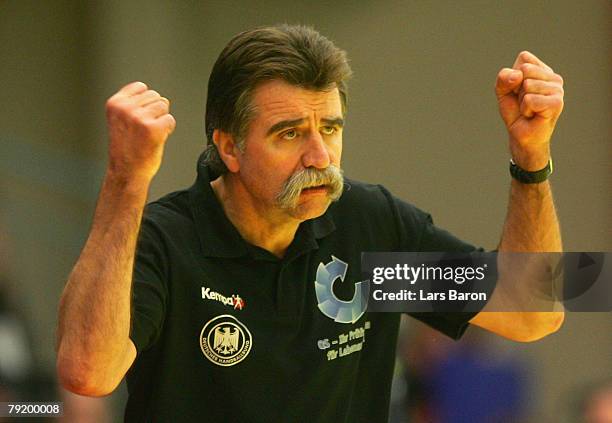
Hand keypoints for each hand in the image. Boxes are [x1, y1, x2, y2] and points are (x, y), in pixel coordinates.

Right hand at [105, 82, 175, 181]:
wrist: (126, 172)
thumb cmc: (126, 148)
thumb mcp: (120, 120)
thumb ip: (132, 104)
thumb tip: (158, 96)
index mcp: (115, 104)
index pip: (141, 87)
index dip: (146, 102)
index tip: (139, 118)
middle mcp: (126, 108)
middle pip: (155, 96)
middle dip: (155, 111)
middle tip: (144, 129)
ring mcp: (140, 117)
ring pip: (164, 105)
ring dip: (161, 119)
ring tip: (149, 134)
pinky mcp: (154, 128)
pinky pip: (170, 119)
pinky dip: (168, 129)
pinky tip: (157, 139)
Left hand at [495, 51, 563, 169]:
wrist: (521, 135)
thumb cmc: (515, 112)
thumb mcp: (503, 91)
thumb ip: (504, 78)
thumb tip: (518, 75)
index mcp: (543, 70)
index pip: (524, 58)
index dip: (514, 76)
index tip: (517, 91)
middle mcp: (554, 77)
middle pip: (525, 70)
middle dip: (517, 89)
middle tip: (524, 102)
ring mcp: (558, 90)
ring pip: (527, 84)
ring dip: (522, 101)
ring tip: (529, 109)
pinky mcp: (557, 103)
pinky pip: (530, 99)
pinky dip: (526, 109)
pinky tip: (533, 115)